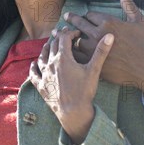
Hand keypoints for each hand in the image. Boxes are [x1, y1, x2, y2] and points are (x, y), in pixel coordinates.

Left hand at [29, 26, 113, 144]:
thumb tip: (110, 35)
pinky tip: (33, 63)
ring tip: (48, 44)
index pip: (64, 38)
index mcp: (63, 58)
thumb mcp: (94, 70)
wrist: (73, 112)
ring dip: (45, 48)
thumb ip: (101, 51)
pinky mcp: (41, 86)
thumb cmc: (84, 91)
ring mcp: (44, 75)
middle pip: (53, 45)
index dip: (71, 33)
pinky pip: (33, 74)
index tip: (77, 32)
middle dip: (59, 38)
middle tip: (65, 34)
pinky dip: (33, 67)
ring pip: (42, 57)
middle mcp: (51, 64)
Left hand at [65, 0, 143, 96]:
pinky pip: (76, 57)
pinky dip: (68, 53)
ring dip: (65, 36)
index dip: (87, 16)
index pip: (89, 15)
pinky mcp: (92, 65)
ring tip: (56, 34)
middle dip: (71, 20)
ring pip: (73, 41)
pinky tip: (63, 52)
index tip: (84, 17)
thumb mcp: (139, 20)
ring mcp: (94, 51)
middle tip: (65, 17)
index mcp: (108, 22)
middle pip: (79, 25)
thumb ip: (128, 3)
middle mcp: (98, 35)